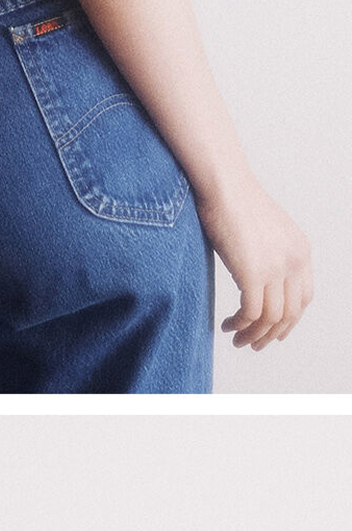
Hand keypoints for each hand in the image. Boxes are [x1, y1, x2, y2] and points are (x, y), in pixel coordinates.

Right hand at [214, 173, 312, 351]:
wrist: (225, 185)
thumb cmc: (237, 203)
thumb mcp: (268, 233)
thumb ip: (272, 257)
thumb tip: (260, 284)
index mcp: (301, 251)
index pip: (303, 298)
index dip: (290, 321)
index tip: (273, 331)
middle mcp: (294, 261)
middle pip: (289, 314)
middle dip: (271, 335)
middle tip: (253, 344)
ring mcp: (275, 268)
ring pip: (270, 319)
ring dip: (253, 335)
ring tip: (237, 339)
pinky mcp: (253, 274)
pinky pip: (251, 314)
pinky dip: (240, 325)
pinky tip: (228, 325)